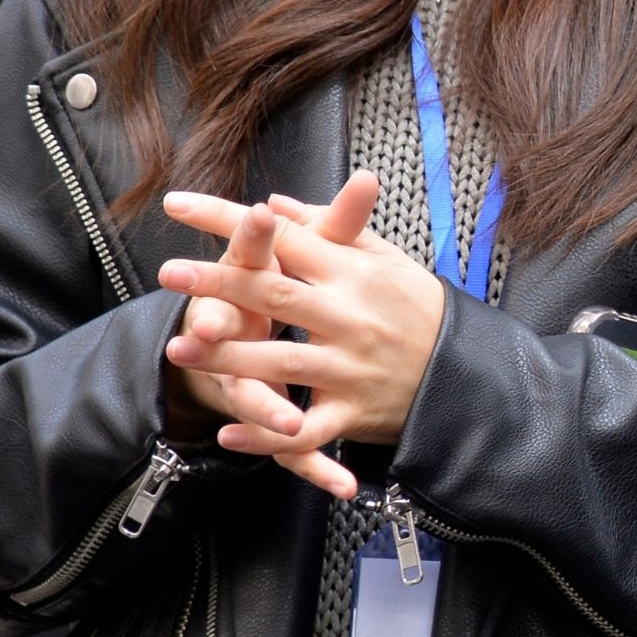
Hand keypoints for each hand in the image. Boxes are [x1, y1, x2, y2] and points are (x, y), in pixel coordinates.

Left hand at [157, 172, 449, 499]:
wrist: (465, 371)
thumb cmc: (418, 309)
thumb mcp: (386, 259)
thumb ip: (331, 229)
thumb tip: (276, 202)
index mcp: (354, 273)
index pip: (285, 237)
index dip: (230, 219)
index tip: (179, 205)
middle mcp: (350, 316)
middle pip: (275, 295)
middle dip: (220, 283)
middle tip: (170, 272)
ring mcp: (349, 367)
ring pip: (280, 363)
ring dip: (227, 359)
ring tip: (180, 349)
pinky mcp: (352, 412)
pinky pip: (305, 429)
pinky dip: (266, 434)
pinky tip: (230, 432)